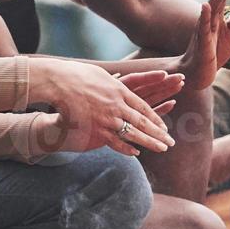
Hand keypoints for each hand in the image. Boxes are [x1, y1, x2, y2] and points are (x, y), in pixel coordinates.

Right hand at [31, 59, 177, 156]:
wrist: (57, 82)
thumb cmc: (77, 76)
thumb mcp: (101, 75)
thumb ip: (114, 82)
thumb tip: (121, 81)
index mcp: (121, 91)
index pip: (144, 107)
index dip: (156, 118)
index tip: (164, 127)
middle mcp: (117, 105)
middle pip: (143, 121)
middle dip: (159, 133)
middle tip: (171, 142)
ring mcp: (108, 118)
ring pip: (134, 133)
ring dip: (149, 142)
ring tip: (162, 149)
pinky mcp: (96, 129)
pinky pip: (115, 141)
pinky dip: (126, 147)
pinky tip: (137, 153)